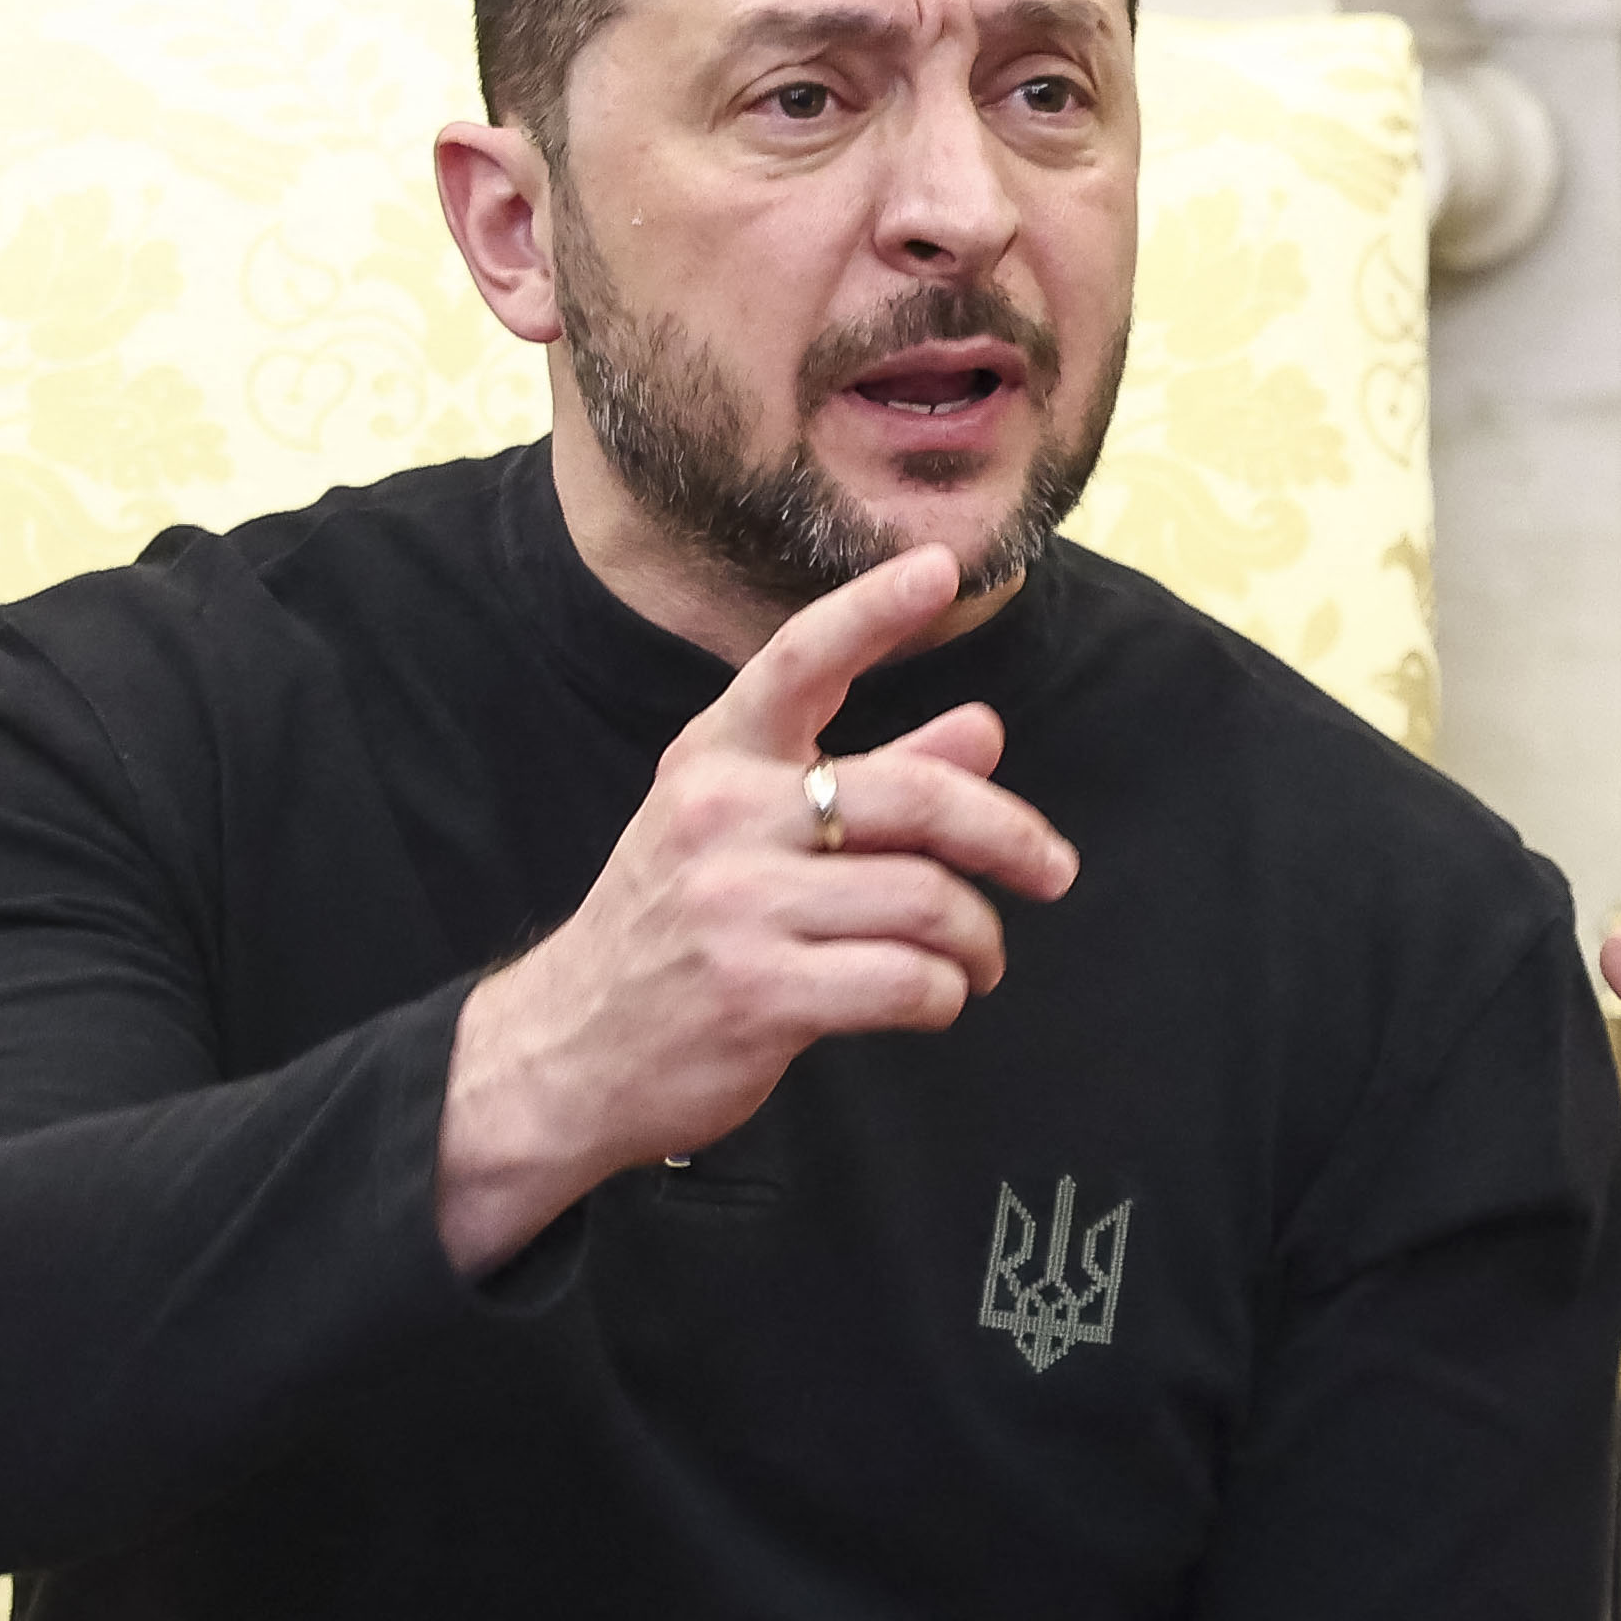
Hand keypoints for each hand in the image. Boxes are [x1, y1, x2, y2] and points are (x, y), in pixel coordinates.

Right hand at [436, 546, 1078, 1270]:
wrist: (566, 1053)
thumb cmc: (676, 932)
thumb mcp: (747, 834)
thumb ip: (869, 777)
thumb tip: (985, 728)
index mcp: (715, 758)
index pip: (798, 660)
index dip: (872, 611)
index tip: (939, 567)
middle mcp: (721, 815)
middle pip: (918, 797)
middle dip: (1010, 836)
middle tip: (1053, 870)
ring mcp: (736, 905)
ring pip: (928, 900)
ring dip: (978, 940)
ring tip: (976, 959)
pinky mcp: (758, 994)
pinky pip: (907, 981)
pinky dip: (942, 996)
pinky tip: (931, 999)